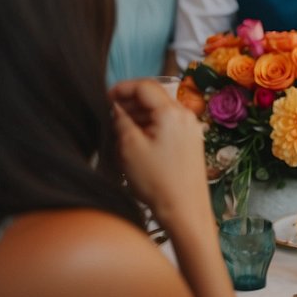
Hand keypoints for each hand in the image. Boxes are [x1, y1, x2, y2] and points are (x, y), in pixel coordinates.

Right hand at [110, 79, 208, 222]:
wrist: (185, 210)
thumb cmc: (158, 181)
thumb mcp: (130, 147)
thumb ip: (121, 120)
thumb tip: (116, 107)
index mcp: (172, 113)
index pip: (145, 86)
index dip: (122, 88)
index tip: (105, 98)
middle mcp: (186, 116)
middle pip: (154, 97)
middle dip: (130, 103)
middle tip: (109, 116)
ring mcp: (191, 129)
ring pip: (160, 112)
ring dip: (139, 116)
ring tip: (119, 131)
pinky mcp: (191, 142)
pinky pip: (167, 125)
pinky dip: (150, 127)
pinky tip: (135, 141)